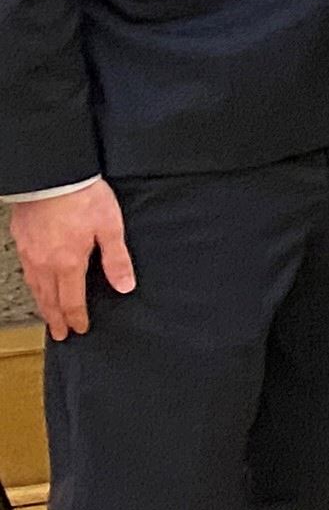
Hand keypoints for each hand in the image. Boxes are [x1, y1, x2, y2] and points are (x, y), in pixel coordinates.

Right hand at [9, 180, 131, 340]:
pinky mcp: (21, 240)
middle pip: (49, 299)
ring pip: (34, 287)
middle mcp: (44, 263)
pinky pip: (26, 270)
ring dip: (42, 304)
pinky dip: (32, 284)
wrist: (51, 175)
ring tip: (48, 315)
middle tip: (60, 334)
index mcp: (68, 263)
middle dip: (56, 319)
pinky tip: (36, 283)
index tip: (80, 329)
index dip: (77, 318)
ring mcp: (29, 253)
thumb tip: (125, 285)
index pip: (71, 300)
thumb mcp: (110, 227)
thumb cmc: (82, 197)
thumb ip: (116, 259)